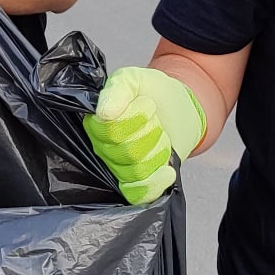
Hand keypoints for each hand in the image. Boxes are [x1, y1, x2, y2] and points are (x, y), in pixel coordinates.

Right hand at [81, 67, 206, 204]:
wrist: (178, 107)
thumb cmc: (151, 91)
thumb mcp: (134, 79)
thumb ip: (117, 89)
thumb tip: (104, 113)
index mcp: (95, 123)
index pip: (109, 131)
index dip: (134, 118)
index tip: (148, 103)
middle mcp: (102, 148)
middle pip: (125, 152)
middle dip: (150, 132)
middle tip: (156, 119)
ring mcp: (118, 167)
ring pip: (135, 171)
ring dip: (158, 150)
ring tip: (162, 136)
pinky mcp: (136, 183)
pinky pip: (138, 194)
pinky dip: (155, 183)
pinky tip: (168, 171)